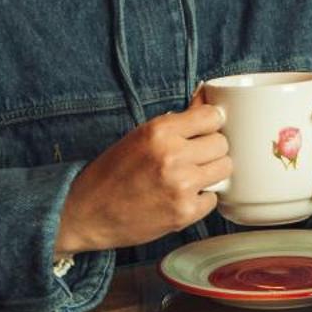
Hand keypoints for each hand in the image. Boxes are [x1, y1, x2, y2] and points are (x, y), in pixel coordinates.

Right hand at [55, 88, 230, 255]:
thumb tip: (205, 98)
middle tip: (194, 158)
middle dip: (211, 149)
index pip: (212, 116)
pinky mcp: (184, 213)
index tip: (205, 131)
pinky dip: (202, 199)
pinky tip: (182, 197)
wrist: (87, 213)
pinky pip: (213, 199)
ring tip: (190, 177)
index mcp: (159, 131)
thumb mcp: (140, 136)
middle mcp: (172, 155)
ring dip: (211, 173)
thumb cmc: (111, 173)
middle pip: (221, 143)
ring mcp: (180, 185)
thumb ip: (176, 121)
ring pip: (224, 169)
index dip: (210, 124)